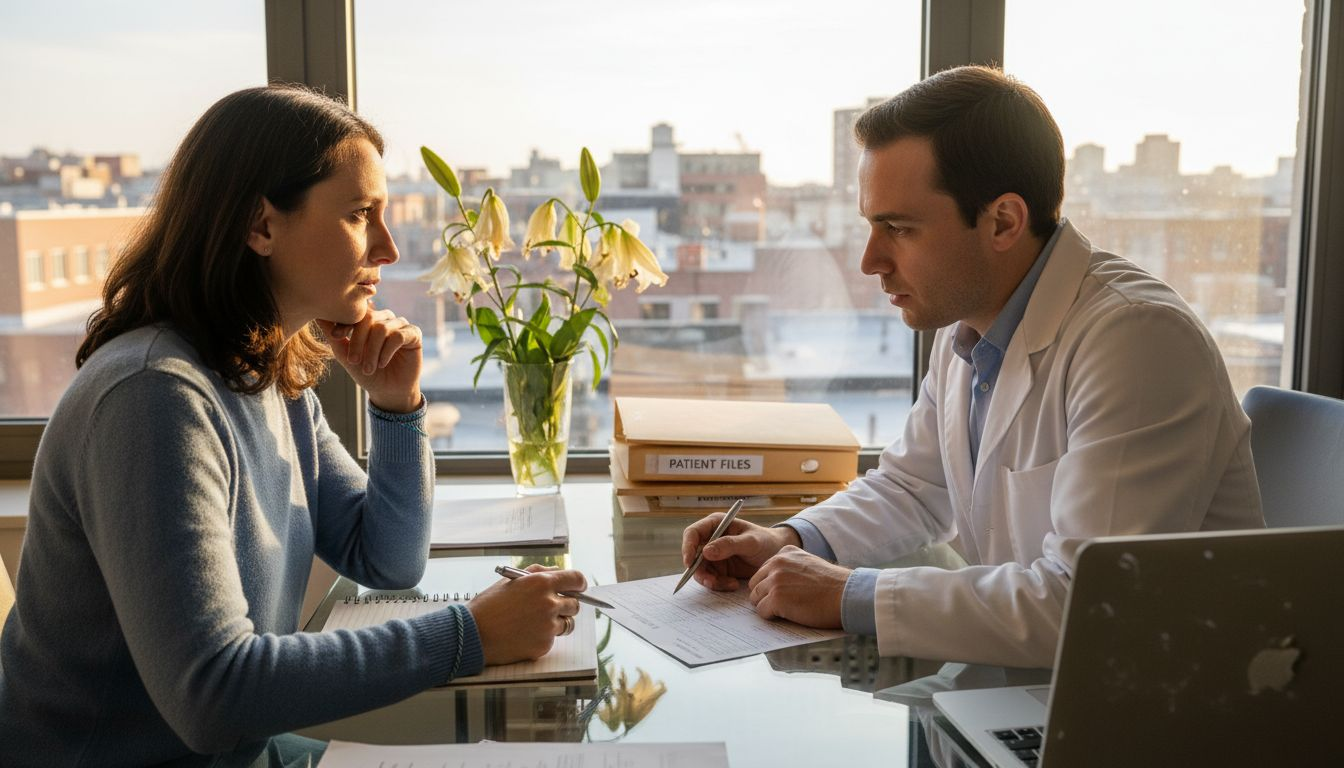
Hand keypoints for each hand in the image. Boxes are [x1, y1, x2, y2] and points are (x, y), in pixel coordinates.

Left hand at [317, 300, 422, 412]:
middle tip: (353, 361)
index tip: (336, 336)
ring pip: (383, 328)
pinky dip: (387, 351)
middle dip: (359, 340)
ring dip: (372, 351)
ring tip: (368, 368)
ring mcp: (400, 325)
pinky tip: (382, 363)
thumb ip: (334, 336)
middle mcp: (385, 319)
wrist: (388, 392)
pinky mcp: (414, 334)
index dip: (346, 322)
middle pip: (369, 318)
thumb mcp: (346, 355)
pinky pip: (398, 336)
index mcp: (369, 320)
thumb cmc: (367, 372)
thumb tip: (317, 316)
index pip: (357, 312)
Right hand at [467, 565, 586, 665]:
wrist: (472, 634)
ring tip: (533, 622)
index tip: (578, 587)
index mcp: (542, 583)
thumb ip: (538, 573)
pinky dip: (542, 637)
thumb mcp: (511, 581)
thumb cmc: (489, 606)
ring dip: (556, 622)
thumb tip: (557, 572)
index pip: (576, 579)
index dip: (579, 584)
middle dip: (566, 605)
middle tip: (550, 608)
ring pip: (566, 623)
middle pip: (575, 604)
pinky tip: (523, 634)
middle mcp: (549, 603)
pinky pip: (552, 639)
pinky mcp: (544, 645)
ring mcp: (548, 626)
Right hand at [681, 514, 800, 590]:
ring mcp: (714, 555)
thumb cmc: (766, 541)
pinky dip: (719, 585)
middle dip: (699, 571)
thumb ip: (730, 545)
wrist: (776, 555)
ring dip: (711, 580)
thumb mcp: (751, 542)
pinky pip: (711, 579)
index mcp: (716, 524)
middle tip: (711, 582)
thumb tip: (705, 551)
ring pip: (700, 570)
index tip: (689, 563)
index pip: (693, 533)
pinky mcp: (719, 569)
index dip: (687, 547)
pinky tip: (734, 584)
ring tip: (729, 584)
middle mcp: (711, 539)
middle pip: (693, 556)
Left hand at [747, 546, 848, 627]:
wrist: (847, 595)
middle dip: (765, 596)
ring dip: (768, 607)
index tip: (783, 594)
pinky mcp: (776, 598)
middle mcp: (777, 563)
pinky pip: (762, 612)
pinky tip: (789, 615)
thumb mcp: (808, 564)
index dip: (770, 586)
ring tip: (788, 610)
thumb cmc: (833, 585)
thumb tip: (772, 583)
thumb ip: (790, 568)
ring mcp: (775, 580)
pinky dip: (772, 617)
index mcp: (784, 553)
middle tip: (781, 606)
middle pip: (755, 585)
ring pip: (755, 599)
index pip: (763, 571)